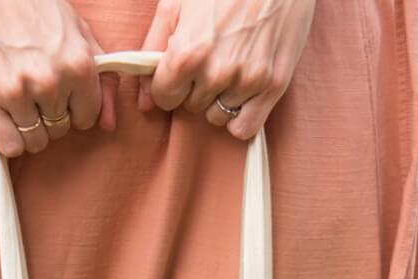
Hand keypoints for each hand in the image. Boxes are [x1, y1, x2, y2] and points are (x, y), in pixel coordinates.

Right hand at [0, 0, 117, 155]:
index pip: (85, 119)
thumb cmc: (30, 4)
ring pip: (35, 141)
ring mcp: (17, 92)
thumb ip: (101, 80)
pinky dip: (7, 138)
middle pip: (59, 130)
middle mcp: (50, 82)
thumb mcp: (77, 32)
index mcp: (78, 65)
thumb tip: (109, 126)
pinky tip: (2, 115)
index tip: (57, 92)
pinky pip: (9, 146)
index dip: (71, 108)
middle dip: (48, 114)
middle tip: (30, 86)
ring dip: (27, 127)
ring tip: (15, 96)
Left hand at [138, 0, 315, 138]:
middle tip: (212, 57)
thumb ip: (152, 52)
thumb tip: (144, 102)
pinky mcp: (273, 86)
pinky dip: (240, 117)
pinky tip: (243, 94)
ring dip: (219, 99)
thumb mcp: (176, 5)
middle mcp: (217, 72)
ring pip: (217, 116)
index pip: (165, 98)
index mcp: (187, 53)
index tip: (180, 70)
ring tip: (231, 65)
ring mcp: (247, 81)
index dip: (169, 84)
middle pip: (191, 107)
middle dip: (195, 88)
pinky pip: (244, 128)